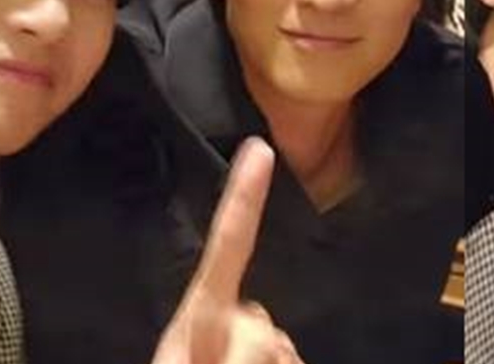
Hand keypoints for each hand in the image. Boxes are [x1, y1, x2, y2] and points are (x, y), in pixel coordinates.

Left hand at [152, 138, 302, 363]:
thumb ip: (233, 350)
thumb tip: (263, 330)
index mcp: (198, 320)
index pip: (225, 251)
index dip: (243, 201)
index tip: (258, 151)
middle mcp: (232, 323)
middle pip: (265, 327)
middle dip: (254, 362)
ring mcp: (258, 343)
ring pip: (285, 352)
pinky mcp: (277, 354)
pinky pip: (294, 360)